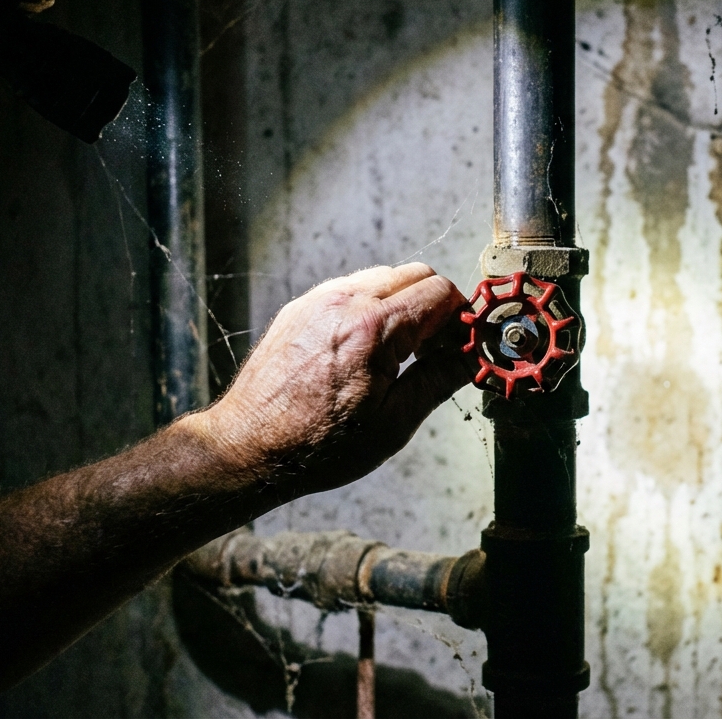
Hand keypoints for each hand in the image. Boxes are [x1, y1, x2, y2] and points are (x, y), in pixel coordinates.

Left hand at [194, 263, 472, 496]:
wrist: (250, 447)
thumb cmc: (319, 445)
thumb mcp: (394, 423)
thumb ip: (439, 379)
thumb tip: (471, 356)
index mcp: (374, 329)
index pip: (440, 292)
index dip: (459, 318)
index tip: (460, 344)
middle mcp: (345, 302)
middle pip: (416, 273)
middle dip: (436, 306)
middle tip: (435, 349)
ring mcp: (318, 300)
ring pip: (384, 276)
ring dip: (403, 303)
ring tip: (400, 351)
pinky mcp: (301, 307)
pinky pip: (351, 288)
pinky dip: (371, 306)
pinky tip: (368, 347)